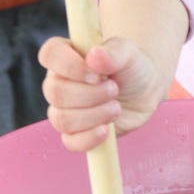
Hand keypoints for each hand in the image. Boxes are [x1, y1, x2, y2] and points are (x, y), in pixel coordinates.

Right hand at [38, 36, 167, 151]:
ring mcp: (64, 108)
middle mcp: (59, 81)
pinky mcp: (75, 132)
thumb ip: (113, 52)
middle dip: (90, 94)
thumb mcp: (128, 53)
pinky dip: (89, 138)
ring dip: (94, 115)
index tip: (96, 74)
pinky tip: (106, 129)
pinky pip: (70, 142)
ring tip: (116, 107)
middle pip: (54, 92)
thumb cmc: (131, 67)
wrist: (145, 91)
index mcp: (66, 55)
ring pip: (62, 119)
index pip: (49, 54)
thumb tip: (94, 55)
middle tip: (114, 89)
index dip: (69, 65)